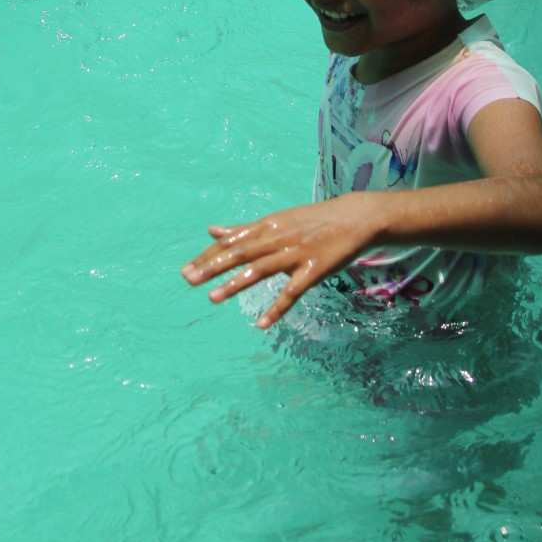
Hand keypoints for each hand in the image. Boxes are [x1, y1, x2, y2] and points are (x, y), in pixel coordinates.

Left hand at [181, 194, 381, 326]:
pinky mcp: (314, 269)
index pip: (230, 241)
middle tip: (188, 280)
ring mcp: (295, 253)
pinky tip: (261, 323)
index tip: (186, 269)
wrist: (355, 217)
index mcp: (266, 226)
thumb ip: (243, 229)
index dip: (208, 255)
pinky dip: (277, 308)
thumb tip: (211, 230)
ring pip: (260, 269)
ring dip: (235, 284)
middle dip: (212, 266)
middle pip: (239, 253)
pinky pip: (292, 291)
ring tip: (213, 298)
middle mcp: (276, 238)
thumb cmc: (311, 221)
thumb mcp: (275, 221)